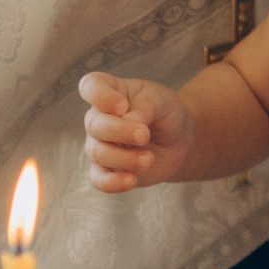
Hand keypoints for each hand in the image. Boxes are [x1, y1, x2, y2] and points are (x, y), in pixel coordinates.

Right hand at [79, 72, 191, 192]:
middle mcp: (98, 118)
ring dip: (124, 157)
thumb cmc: (166, 113)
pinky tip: (131, 179)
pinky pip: (99, 179)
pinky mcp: (107, 171)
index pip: (90, 86)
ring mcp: (99, 145)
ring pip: (98, 153)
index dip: (100, 96)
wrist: (179, 142)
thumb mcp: (162, 101)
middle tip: (144, 135)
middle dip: (120, 131)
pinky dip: (113, 182)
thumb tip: (127, 120)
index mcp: (109, 92)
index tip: (122, 105)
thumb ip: (143, 107)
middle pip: (95, 124)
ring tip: (148, 159)